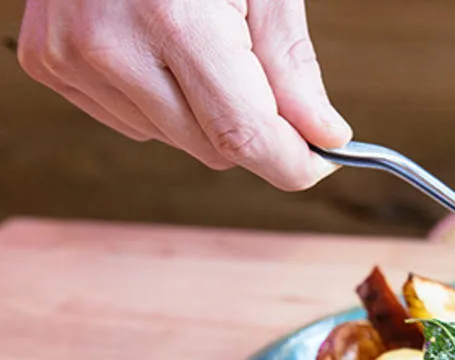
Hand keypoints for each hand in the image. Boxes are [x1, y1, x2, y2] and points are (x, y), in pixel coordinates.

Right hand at [17, 0, 350, 190]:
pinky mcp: (49, 61)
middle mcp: (112, 44)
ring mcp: (71, 55)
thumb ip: (292, 66)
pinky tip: (160, 49)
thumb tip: (323, 136)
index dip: (291, 163)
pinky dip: (159, 101)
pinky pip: (129, 120)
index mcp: (174, 20)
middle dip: (254, 130)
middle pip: (211, 148)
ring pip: (171, 140)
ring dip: (203, 115)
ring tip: (201, 45)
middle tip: (267, 85)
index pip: (243, 135)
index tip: (321, 163)